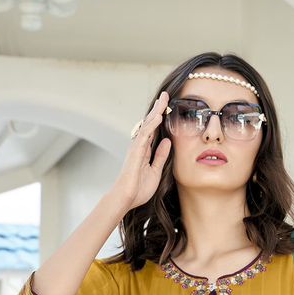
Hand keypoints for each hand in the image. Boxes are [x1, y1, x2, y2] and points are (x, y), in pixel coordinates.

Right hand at [113, 89, 172, 210]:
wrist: (126, 199)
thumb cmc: (138, 189)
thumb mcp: (155, 171)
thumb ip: (160, 156)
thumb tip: (167, 141)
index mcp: (144, 151)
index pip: (153, 130)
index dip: (160, 118)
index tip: (167, 107)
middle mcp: (139, 146)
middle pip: (150, 123)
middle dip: (158, 109)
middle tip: (166, 95)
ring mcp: (136, 148)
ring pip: (147, 125)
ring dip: (156, 112)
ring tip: (164, 99)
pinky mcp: (135, 152)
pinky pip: (144, 135)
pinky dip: (152, 125)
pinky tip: (158, 115)